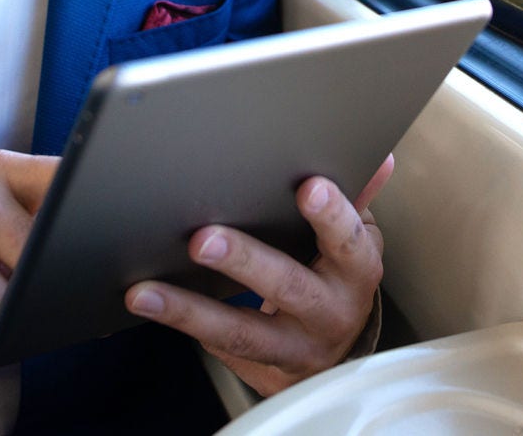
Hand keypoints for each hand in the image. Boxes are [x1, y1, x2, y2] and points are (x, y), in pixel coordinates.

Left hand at [124, 155, 393, 395]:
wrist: (332, 356)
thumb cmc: (336, 279)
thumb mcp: (353, 242)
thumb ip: (355, 201)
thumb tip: (377, 156)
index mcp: (357, 271)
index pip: (349, 241)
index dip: (332, 216)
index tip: (308, 187)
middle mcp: (330, 313)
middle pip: (288, 287)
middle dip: (245, 262)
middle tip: (203, 239)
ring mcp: (293, 347)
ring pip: (241, 331)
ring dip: (190, 309)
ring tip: (145, 292)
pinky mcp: (257, 366)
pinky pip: (214, 345)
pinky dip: (179, 322)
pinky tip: (146, 301)